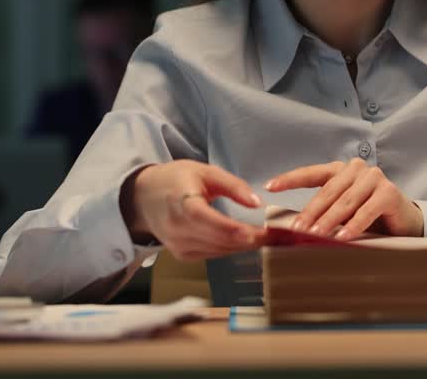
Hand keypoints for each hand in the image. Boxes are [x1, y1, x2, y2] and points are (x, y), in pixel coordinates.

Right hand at [120, 160, 266, 260]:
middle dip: (254, 240)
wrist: (144, 198)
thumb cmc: (176, 179)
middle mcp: (179, 231)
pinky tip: (251, 240)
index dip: (243, 232)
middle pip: (223, 241)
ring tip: (275, 238)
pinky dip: (234, 247)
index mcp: (183, 206)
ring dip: (248, 246)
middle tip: (283, 236)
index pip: (216, 224)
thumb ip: (233, 186)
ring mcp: (180, 247)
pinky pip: (215, 253)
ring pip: (222, 250)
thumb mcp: (205, 171)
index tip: (269, 232)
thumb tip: (258, 203)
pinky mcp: (183, 255)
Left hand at [264, 159, 422, 240]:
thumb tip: (295, 228)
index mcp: (340, 170)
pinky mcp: (389, 192)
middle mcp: (357, 169)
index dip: (290, 179)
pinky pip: (366, 211)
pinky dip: (353, 226)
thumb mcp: (342, 212)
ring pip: (345, 202)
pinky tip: (343, 238)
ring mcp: (374, 178)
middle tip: (296, 229)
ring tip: (315, 235)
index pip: (311, 173)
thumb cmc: (368, 217)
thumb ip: (324, 212)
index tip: (269, 187)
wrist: (404, 222)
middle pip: (328, 191)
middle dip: (310, 212)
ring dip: (329, 221)